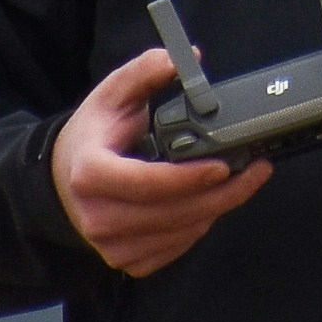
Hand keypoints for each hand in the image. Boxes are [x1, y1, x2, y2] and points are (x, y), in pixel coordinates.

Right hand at [54, 51, 272, 278]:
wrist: (64, 178)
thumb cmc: (94, 135)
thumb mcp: (112, 94)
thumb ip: (146, 72)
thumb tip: (184, 60)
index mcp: (90, 174)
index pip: (145, 183)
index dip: (188, 178)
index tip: (224, 166)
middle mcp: (97, 216)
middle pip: (172, 213)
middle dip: (222, 194)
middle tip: (257, 170)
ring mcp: (111, 245)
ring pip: (180, 234)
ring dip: (217, 208)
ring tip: (243, 181)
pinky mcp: (127, 261)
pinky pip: (176, 248)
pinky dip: (199, 225)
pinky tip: (211, 202)